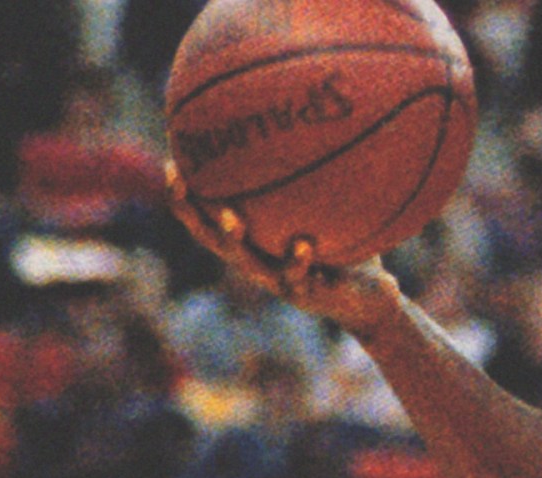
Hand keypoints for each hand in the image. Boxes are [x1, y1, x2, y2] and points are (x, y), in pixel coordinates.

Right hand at [167, 164, 401, 334]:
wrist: (370, 299)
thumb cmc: (346, 245)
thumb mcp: (329, 205)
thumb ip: (316, 171)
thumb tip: (314, 115)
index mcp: (253, 240)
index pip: (208, 215)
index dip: (185, 193)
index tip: (172, 160)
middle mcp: (256, 260)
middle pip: (210, 236)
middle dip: (191, 210)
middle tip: (179, 181)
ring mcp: (278, 281)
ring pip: (247, 261)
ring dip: (233, 240)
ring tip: (229, 218)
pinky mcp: (306, 296)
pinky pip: (298, 278)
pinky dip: (298, 262)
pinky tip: (303, 245)